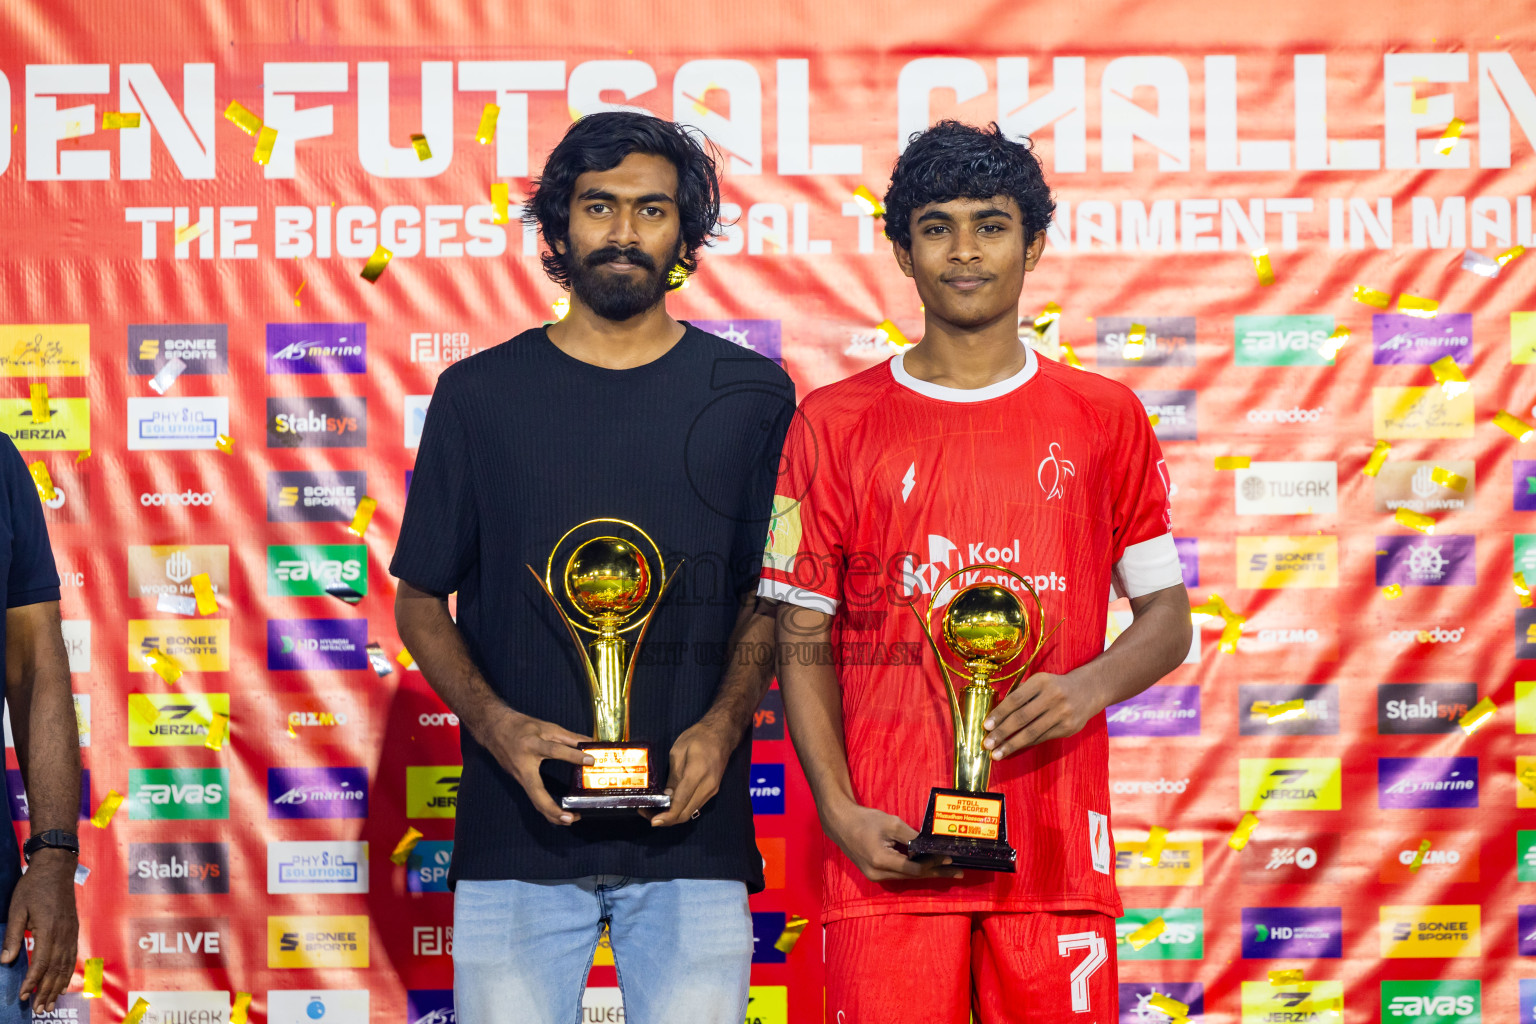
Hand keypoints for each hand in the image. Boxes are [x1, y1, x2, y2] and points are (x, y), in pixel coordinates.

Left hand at [1, 850, 77, 1013]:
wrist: (57, 868)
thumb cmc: (34, 887)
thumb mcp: (17, 909)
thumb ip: (13, 936)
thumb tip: (5, 961)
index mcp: (48, 929)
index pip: (41, 963)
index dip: (32, 981)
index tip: (23, 995)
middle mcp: (63, 934)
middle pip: (56, 969)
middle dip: (46, 991)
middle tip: (39, 1010)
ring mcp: (71, 932)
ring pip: (67, 966)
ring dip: (58, 987)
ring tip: (50, 1004)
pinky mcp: (74, 930)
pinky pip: (72, 957)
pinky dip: (68, 974)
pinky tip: (63, 984)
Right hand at [480, 706, 592, 824]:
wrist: (493, 729)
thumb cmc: (520, 727)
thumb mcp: (546, 726)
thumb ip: (569, 736)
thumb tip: (590, 742)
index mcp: (532, 745)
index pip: (555, 751)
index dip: (573, 756)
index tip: (591, 760)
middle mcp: (524, 765)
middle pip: (537, 793)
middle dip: (553, 809)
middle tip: (571, 818)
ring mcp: (520, 777)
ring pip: (534, 800)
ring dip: (551, 814)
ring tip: (570, 819)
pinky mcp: (519, 781)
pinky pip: (533, 797)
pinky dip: (545, 808)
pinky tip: (558, 813)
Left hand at [648, 719, 734, 826]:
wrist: (722, 734)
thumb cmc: (698, 738)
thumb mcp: (678, 752)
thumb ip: (673, 776)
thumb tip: (666, 796)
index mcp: (697, 774)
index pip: (681, 802)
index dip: (667, 815)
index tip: (653, 821)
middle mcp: (707, 786)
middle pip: (686, 813)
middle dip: (667, 820)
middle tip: (649, 816)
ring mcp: (712, 790)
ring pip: (691, 812)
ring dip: (674, 816)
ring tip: (656, 810)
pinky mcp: (712, 791)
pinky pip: (695, 805)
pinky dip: (682, 809)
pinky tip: (670, 804)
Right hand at [824, 802, 963, 882]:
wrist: (840, 823)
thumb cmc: (865, 820)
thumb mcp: (891, 823)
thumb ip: (911, 836)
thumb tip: (930, 846)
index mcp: (881, 861)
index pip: (914, 867)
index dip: (933, 864)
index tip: (949, 858)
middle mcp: (877, 873)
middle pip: (912, 876)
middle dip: (935, 873)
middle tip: (957, 873)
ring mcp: (874, 876)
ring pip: (906, 876)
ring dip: (926, 872)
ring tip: (946, 870)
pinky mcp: (874, 873)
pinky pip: (898, 873)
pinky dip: (913, 869)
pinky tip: (926, 866)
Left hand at [983, 671, 1099, 757]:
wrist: (1089, 690)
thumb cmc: (1055, 686)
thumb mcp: (1038, 681)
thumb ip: (1020, 694)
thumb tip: (997, 715)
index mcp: (1041, 682)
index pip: (1015, 700)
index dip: (999, 714)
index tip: (986, 726)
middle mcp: (1053, 697)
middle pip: (1022, 718)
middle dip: (1002, 733)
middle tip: (987, 744)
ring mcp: (1062, 714)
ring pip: (1032, 732)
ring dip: (1012, 745)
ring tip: (997, 754)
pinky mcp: (1068, 728)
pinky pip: (1042, 738)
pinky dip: (1026, 744)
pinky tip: (1014, 748)